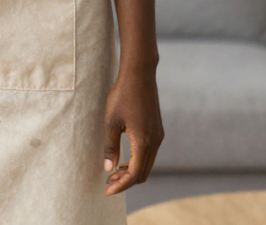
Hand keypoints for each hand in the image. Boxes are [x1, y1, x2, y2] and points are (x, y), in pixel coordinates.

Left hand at [103, 65, 163, 196]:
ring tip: (114, 171)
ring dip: (132, 170)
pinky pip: (149, 153)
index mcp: (144, 142)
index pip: (135, 174)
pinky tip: (125, 156)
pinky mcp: (157, 129)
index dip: (121, 185)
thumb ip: (110, 147)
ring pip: (147, 163)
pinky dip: (138, 160)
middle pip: (143, 173)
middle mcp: (155, 141)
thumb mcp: (111, 121)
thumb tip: (108, 169)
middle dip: (126, 181)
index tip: (107, 190)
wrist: (140, 74)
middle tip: (109, 182)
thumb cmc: (122, 95)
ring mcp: (158, 135)